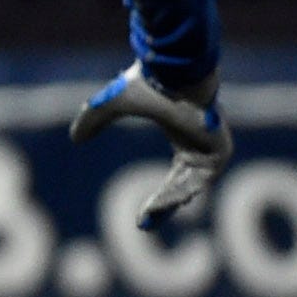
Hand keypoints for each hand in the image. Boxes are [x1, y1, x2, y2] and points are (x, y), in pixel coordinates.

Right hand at [69, 62, 231, 227]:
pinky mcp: (221, 149)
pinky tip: (164, 201)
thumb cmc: (148, 84)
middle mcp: (201, 144)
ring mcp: (214, 147)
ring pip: (194, 186)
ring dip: (172, 200)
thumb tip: (75, 137)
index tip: (142, 219)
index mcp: (183, 135)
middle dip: (166, 206)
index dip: (159, 198)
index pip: (176, 176)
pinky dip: (184, 190)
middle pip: (185, 186)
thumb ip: (94, 121)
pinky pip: (204, 179)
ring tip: (152, 213)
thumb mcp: (111, 104)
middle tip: (145, 224)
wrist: (174, 72)